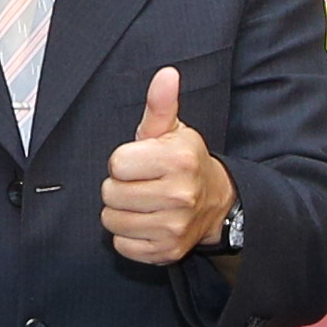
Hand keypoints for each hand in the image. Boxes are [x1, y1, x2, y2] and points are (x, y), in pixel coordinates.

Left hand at [101, 66, 225, 266]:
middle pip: (110, 193)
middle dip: (120, 187)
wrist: (215, 202)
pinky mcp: (166, 252)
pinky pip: (122, 245)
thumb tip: (166, 74)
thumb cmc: (184, 162)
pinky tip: (146, 222)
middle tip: (141, 183)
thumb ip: (161, 103)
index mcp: (178, 160)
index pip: (117, 164)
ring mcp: (174, 227)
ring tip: (142, 202)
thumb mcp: (171, 131)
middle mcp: (179, 195)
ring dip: (121, 212)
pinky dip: (128, 236)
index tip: (141, 162)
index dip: (124, 162)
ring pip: (112, 221)